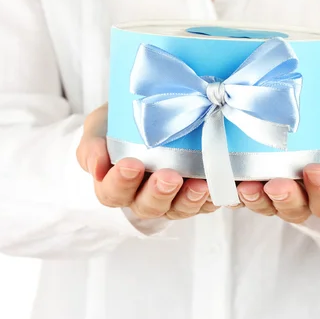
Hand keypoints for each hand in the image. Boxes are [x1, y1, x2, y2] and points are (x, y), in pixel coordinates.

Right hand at [76, 104, 218, 219]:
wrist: (154, 109)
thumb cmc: (120, 121)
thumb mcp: (100, 125)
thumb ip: (93, 146)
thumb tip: (98, 169)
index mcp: (116, 184)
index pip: (112, 193)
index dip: (121, 184)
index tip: (131, 164)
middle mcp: (144, 197)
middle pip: (149, 207)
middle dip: (159, 193)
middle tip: (169, 176)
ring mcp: (174, 198)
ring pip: (181, 209)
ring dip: (191, 199)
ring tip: (200, 184)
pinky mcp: (201, 194)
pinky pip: (210, 202)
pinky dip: (218, 196)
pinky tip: (226, 185)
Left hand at [237, 108, 319, 231]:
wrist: (308, 110)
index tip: (314, 169)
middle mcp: (302, 199)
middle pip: (295, 210)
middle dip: (286, 198)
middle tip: (277, 184)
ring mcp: (273, 194)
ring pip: (265, 207)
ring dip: (256, 200)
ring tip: (247, 187)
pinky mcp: (249, 184)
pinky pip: (239, 196)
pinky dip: (231, 193)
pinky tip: (225, 183)